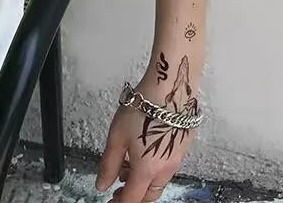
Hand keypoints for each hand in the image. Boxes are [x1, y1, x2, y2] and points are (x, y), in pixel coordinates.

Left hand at [95, 78, 197, 202]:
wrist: (169, 91)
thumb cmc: (142, 110)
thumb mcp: (117, 137)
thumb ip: (108, 164)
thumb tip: (101, 184)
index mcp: (147, 170)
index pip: (133, 198)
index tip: (110, 202)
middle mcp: (164, 169)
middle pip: (148, 195)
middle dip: (133, 196)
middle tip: (117, 191)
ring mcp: (175, 159)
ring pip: (157, 182)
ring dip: (141, 182)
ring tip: (125, 170)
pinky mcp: (181, 147)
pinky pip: (165, 168)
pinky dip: (152, 170)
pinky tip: (141, 156)